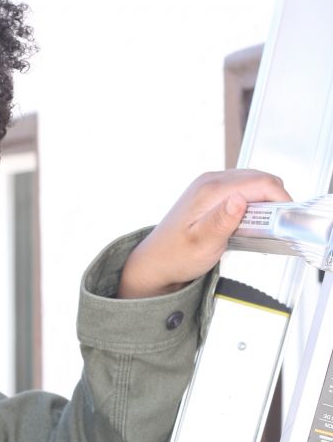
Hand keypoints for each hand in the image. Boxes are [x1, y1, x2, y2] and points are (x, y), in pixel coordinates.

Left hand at [117, 169, 291, 298]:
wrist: (155, 262)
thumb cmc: (175, 257)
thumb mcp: (202, 244)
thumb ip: (222, 221)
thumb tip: (240, 199)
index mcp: (210, 190)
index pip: (260, 182)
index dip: (280, 199)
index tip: (286, 219)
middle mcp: (210, 181)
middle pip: (260, 179)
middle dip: (274, 200)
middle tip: (275, 227)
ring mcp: (210, 185)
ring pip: (253, 183)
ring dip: (264, 202)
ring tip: (261, 227)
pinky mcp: (211, 193)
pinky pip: (242, 190)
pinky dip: (252, 203)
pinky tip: (247, 223)